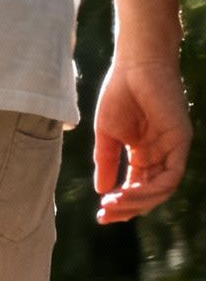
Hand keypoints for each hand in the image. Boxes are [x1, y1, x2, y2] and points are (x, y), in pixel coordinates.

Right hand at [93, 58, 190, 222]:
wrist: (135, 66)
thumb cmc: (119, 94)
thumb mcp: (107, 136)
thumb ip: (107, 163)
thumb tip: (103, 192)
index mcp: (144, 153)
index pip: (137, 187)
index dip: (121, 204)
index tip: (100, 214)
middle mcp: (162, 154)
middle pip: (150, 194)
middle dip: (127, 208)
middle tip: (104, 215)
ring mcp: (173, 148)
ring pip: (161, 190)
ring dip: (136, 203)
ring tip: (112, 204)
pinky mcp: (180, 140)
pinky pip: (170, 176)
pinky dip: (149, 190)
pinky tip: (126, 192)